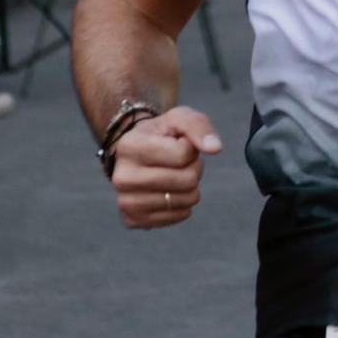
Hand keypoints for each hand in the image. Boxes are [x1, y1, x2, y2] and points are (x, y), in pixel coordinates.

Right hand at [109, 106, 221, 229]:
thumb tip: (215, 148)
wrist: (137, 154)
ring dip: (190, 187)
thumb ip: (199, 127)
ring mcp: (125, 202)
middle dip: (194, 168)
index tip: (179, 144)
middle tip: (181, 162)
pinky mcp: (133, 220)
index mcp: (129, 146)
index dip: (191, 148)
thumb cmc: (161, 134)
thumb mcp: (179, 118)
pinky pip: (179, 216)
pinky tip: (169, 191)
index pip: (183, 154)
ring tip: (175, 175)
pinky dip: (183, 204)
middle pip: (187, 180)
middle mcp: (121, 177)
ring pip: (185, 200)